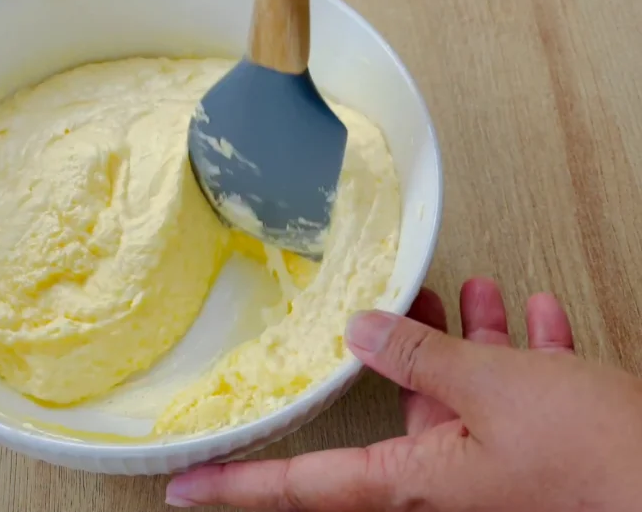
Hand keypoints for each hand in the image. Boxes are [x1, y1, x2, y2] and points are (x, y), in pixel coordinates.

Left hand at [165, 277, 641, 510]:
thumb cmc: (594, 457)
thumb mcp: (493, 389)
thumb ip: (422, 358)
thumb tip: (362, 330)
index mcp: (415, 480)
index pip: (302, 485)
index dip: (238, 486)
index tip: (184, 486)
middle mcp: (446, 478)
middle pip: (397, 411)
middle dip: (397, 354)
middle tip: (383, 313)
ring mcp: (493, 466)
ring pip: (460, 393)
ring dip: (463, 341)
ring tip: (465, 291)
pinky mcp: (539, 452)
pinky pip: (514, 396)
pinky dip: (519, 354)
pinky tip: (530, 314)